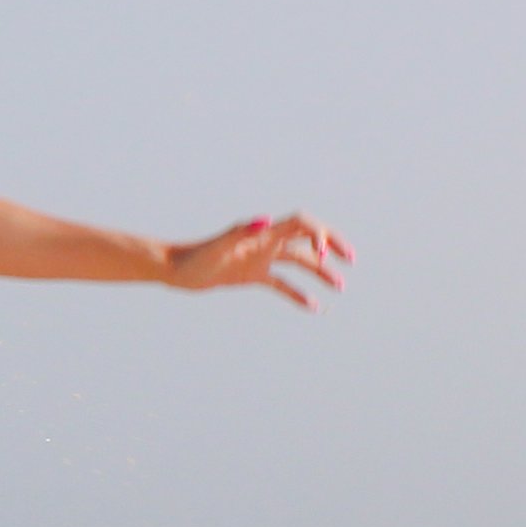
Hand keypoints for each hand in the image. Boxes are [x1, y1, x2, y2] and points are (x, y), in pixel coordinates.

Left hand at [167, 213, 352, 307]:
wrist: (175, 270)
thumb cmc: (194, 258)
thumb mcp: (218, 247)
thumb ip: (240, 231)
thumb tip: (263, 220)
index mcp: (263, 233)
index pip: (301, 224)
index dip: (319, 234)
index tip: (323, 256)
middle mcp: (266, 242)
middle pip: (307, 238)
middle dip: (331, 245)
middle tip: (350, 259)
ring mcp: (260, 259)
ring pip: (299, 262)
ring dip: (320, 272)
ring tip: (340, 286)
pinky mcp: (252, 275)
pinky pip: (281, 284)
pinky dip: (298, 294)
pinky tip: (314, 306)